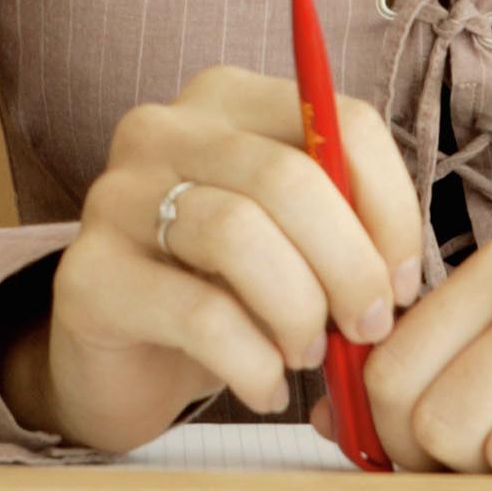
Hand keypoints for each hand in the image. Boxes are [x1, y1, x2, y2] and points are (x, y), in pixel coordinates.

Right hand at [4, 62, 427, 457]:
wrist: (122, 363)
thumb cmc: (224, 292)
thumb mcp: (292, 243)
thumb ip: (344, 230)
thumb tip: (401, 275)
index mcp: (228, 101)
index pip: (338, 121)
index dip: (390, 206)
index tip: (403, 282)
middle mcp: (164, 129)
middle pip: (289, 177)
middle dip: (350, 265)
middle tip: (369, 329)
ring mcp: (115, 197)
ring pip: (237, 234)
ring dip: (298, 311)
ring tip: (307, 356)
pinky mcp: (88, 276)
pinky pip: (198, 314)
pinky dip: (254, 363)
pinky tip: (265, 389)